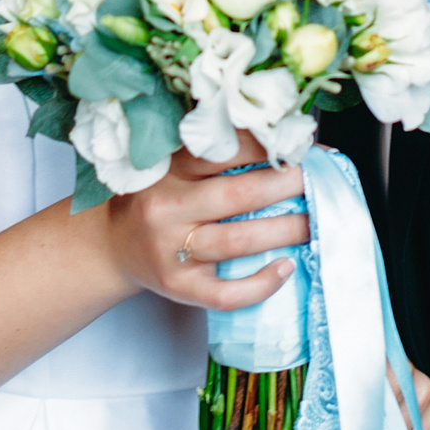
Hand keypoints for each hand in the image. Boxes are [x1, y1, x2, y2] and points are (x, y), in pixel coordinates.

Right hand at [101, 135, 307, 312]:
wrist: (111, 246)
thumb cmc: (154, 198)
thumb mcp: (170, 164)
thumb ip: (212, 152)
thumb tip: (281, 136)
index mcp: (168, 168)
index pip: (226, 150)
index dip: (270, 145)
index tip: (301, 142)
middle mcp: (167, 207)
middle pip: (240, 194)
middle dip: (288, 184)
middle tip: (317, 178)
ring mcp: (172, 250)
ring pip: (239, 241)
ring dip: (287, 230)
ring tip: (316, 221)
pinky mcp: (178, 286)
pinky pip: (226, 293)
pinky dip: (261, 284)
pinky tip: (286, 268)